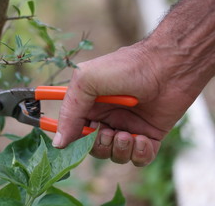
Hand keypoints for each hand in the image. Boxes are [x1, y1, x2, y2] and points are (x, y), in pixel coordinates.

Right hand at [54, 42, 198, 165]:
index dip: (72, 139)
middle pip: (92, 147)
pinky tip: (142, 139)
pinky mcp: (148, 135)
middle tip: (107, 132)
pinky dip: (139, 154)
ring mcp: (127, 127)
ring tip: (125, 135)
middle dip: (98, 145)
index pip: (73, 130)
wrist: (168, 66)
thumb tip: (58, 142)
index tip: (72, 143)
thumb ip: (70, 111)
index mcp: (89, 105)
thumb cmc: (125, 68)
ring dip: (118, 150)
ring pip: (115, 155)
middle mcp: (106, 117)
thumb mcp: (87, 81)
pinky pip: (139, 158)